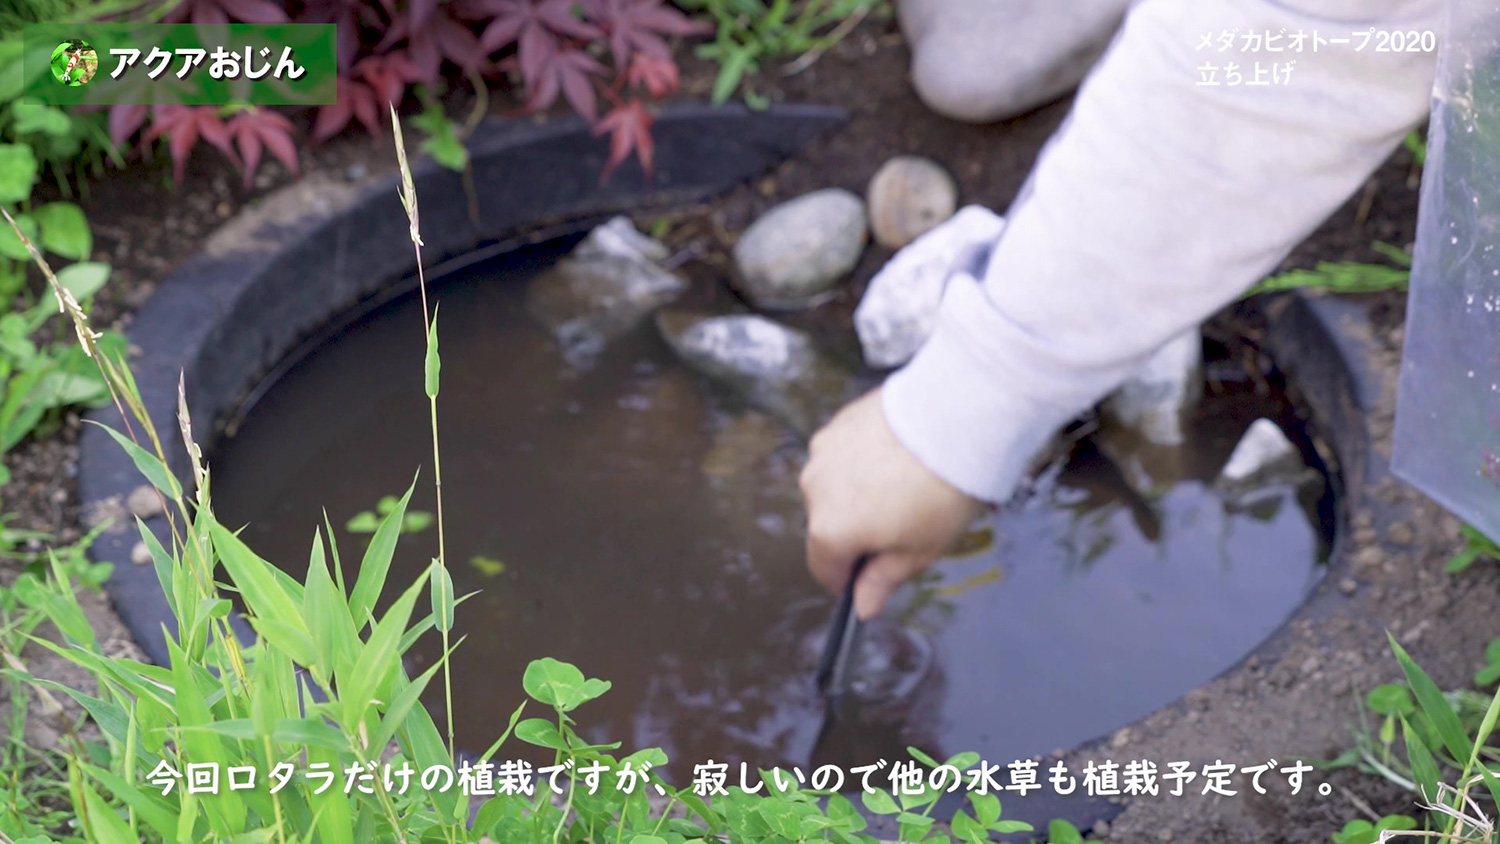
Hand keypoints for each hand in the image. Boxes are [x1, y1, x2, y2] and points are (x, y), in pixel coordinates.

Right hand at [800, 389, 983, 619]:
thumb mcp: (920, 549)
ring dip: (857, 493)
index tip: (875, 574)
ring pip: (834, 488)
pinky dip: (862, 461)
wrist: (957, 417)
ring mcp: (823, 452)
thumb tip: (863, 607)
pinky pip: (843, 455)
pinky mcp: (838, 422)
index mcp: (830, 531)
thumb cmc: (941, 490)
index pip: (825, 569)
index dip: (850, 578)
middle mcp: (814, 490)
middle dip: (857, 530)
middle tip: (904, 522)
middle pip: (828, 525)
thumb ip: (883, 580)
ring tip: (903, 483)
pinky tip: (897, 456)